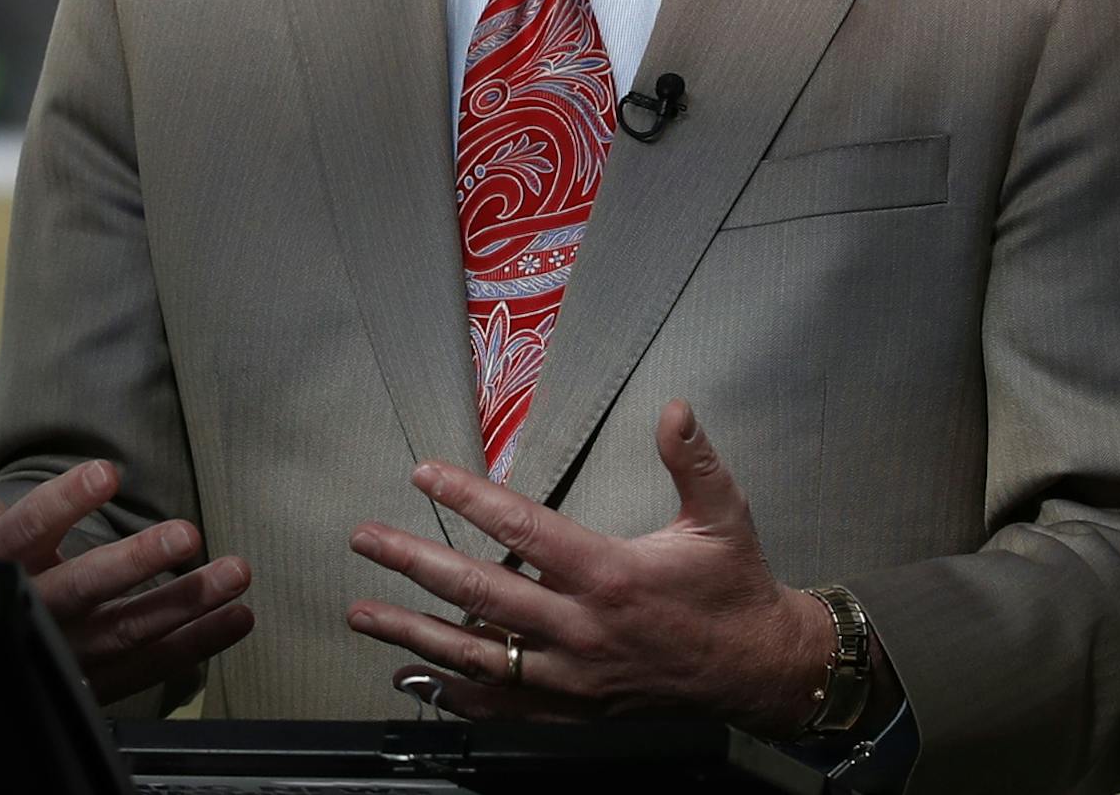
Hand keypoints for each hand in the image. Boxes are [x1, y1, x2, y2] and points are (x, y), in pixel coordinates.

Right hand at [0, 379, 252, 702]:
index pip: (27, 530)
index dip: (64, 502)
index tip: (108, 471)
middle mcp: (37, 609)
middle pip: (84, 587)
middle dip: (135, 563)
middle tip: (186, 533)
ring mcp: (72, 649)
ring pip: (131, 629)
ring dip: (188, 602)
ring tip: (237, 572)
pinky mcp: (103, 677)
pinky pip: (156, 661)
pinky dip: (201, 641)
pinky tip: (239, 614)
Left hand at [345, 399, 837, 732]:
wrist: (759, 672)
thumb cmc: (736, 589)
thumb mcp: (724, 516)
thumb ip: (694, 459)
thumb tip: (673, 407)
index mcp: (610, 575)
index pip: (523, 529)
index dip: (468, 500)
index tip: (423, 476)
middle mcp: (581, 630)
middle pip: (480, 594)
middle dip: (414, 565)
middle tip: (364, 540)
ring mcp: (571, 679)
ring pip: (476, 656)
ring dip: (412, 633)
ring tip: (360, 611)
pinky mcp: (572, 712)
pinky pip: (500, 707)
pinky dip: (451, 694)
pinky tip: (411, 678)